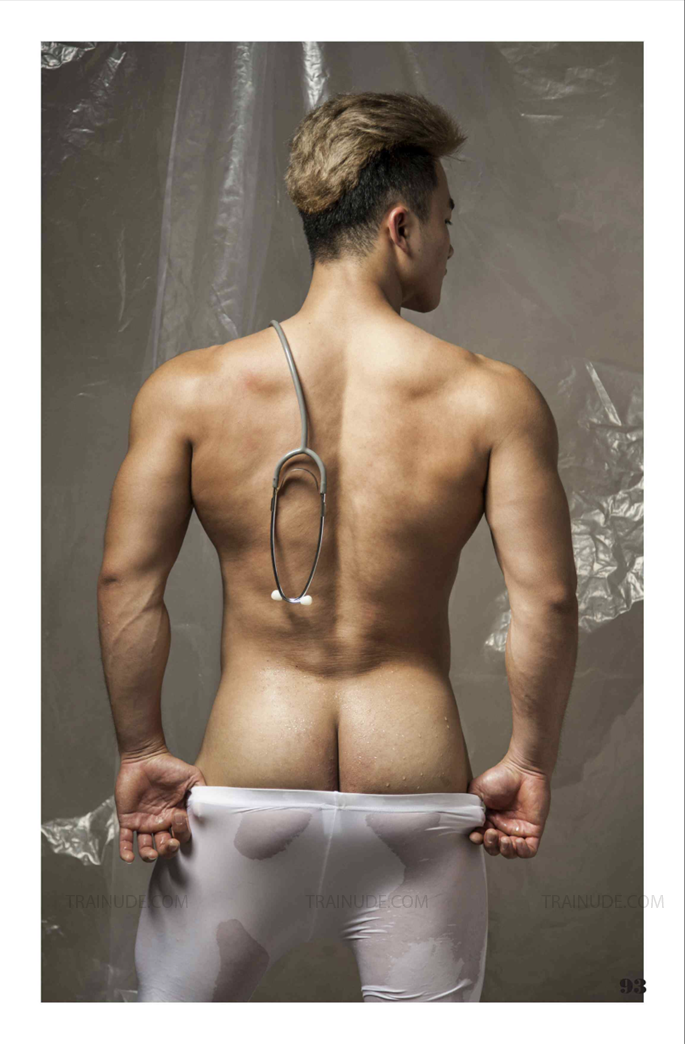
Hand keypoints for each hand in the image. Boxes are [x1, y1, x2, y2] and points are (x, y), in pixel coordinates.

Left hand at [115, 747, 205, 862]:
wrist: (145, 756)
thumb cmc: (169, 765)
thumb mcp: (191, 776)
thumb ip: (200, 791)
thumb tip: (203, 811)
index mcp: (176, 815)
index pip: (182, 834)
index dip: (182, 832)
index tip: (180, 818)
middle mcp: (161, 822)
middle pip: (166, 846)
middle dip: (168, 850)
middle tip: (169, 842)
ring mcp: (144, 822)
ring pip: (146, 848)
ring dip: (149, 855)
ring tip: (151, 853)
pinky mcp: (128, 819)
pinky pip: (125, 840)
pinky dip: (126, 851)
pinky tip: (129, 857)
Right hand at [467, 753, 550, 858]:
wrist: (522, 769)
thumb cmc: (501, 776)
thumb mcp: (477, 789)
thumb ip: (470, 806)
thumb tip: (467, 822)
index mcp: (490, 818)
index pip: (482, 837)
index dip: (478, 840)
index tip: (475, 835)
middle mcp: (504, 826)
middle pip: (495, 848)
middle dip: (490, 845)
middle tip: (491, 832)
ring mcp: (519, 829)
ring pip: (510, 852)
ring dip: (505, 850)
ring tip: (503, 838)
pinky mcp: (533, 830)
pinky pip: (529, 851)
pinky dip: (521, 851)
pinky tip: (517, 841)